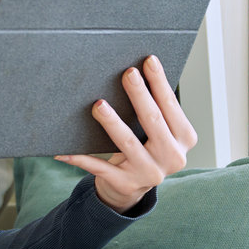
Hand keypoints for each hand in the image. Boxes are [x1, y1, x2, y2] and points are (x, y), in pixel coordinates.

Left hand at [55, 55, 195, 212]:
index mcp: (184, 139)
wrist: (132, 188)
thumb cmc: (144, 147)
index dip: (159, 83)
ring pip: (127, 143)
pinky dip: (80, 158)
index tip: (149, 60)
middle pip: (152, 121)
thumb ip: (154, 110)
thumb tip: (134, 74)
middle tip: (128, 74)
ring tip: (99, 105)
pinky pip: (99, 167)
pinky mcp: (125, 184)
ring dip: (112, 122)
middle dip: (139, 95)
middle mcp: (171, 157)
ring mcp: (149, 173)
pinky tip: (64, 150)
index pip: (170, 106)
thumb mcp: (158, 131)